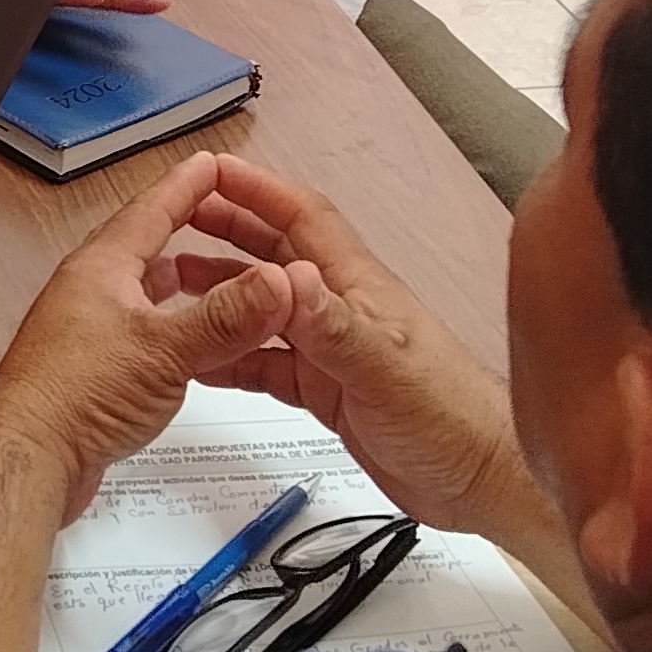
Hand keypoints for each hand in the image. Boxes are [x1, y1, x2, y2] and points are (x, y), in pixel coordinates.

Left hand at [0, 166, 301, 518]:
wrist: (26, 460)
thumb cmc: (70, 398)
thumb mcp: (163, 351)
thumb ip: (225, 317)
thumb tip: (276, 283)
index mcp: (102, 268)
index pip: (152, 209)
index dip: (187, 185)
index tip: (212, 164)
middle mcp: (90, 292)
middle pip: (148, 249)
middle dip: (191, 234)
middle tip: (226, 224)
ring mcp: (87, 331)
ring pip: (145, 294)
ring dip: (185, 288)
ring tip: (221, 288)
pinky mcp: (91, 370)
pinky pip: (142, 335)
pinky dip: (174, 332)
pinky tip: (190, 350)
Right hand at [167, 155, 527, 541]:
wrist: (479, 480)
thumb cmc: (449, 418)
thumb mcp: (384, 370)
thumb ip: (335, 326)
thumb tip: (287, 275)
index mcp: (357, 287)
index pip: (301, 218)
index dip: (256, 189)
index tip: (209, 171)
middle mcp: (341, 309)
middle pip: (276, 253)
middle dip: (227, 228)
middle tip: (173, 219)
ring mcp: (333, 350)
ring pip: (265, 308)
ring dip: (223, 293)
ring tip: (171, 288)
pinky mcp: (328, 391)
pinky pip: (268, 363)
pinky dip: (233, 356)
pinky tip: (203, 359)